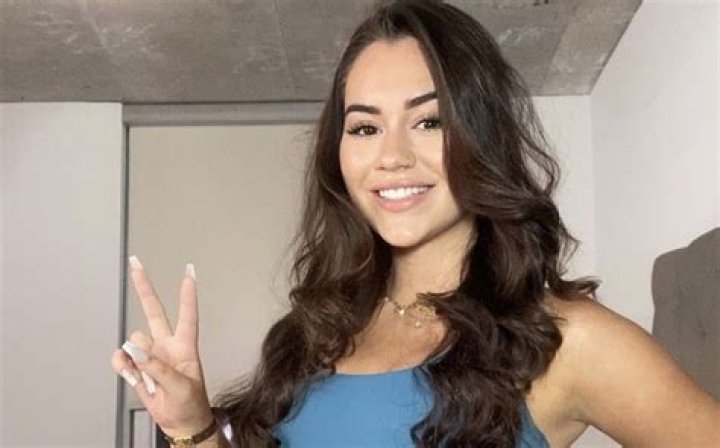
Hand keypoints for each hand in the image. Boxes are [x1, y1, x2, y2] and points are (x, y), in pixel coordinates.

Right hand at [110, 255, 213, 437]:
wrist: (179, 422)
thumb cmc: (189, 403)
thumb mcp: (181, 386)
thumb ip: (159, 367)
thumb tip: (136, 350)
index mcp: (185, 345)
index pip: (187, 313)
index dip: (188, 293)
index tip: (189, 270)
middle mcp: (167, 344)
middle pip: (153, 310)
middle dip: (144, 287)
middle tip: (135, 263)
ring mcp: (150, 353)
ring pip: (134, 341)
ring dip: (137, 359)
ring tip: (151, 379)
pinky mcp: (136, 365)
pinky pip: (122, 357)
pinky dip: (123, 366)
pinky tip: (133, 376)